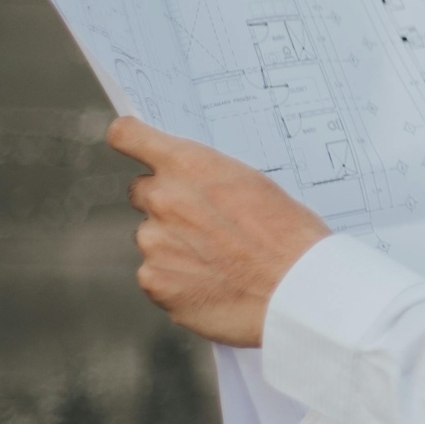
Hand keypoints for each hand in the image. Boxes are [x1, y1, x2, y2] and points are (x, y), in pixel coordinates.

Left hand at [108, 117, 330, 346]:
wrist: (297, 289)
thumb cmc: (288, 234)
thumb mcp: (254, 185)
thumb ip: (208, 180)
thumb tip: (191, 186)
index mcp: (189, 165)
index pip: (127, 135)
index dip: (130, 138)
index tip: (133, 143)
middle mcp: (162, 199)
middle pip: (142, 192)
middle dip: (166, 202)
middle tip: (204, 221)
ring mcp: (154, 243)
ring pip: (152, 238)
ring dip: (173, 245)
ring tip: (219, 261)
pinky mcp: (154, 282)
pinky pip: (156, 275)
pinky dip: (177, 280)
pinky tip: (211, 284)